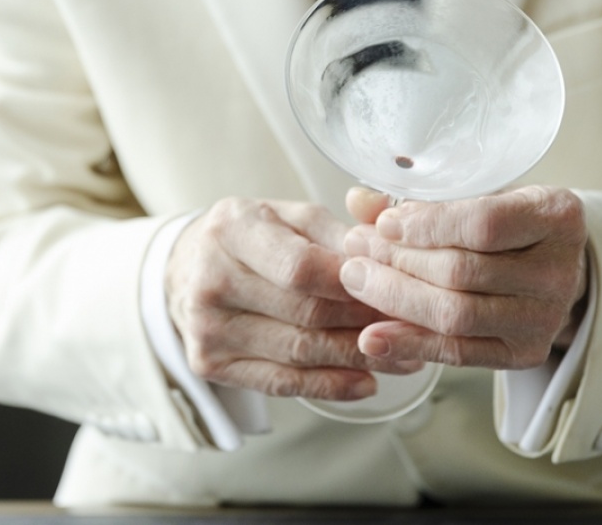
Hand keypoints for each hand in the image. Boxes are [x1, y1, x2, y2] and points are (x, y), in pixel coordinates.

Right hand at [165, 197, 421, 399]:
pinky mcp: (210, 365)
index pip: (300, 267)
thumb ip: (340, 233)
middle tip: (415, 328)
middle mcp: (211, 280)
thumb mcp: (290, 216)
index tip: (397, 289)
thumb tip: (392, 252)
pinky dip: (330, 385)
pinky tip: (366, 382)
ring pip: (299, 352)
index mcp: (232, 229)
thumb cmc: (253, 238)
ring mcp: (207, 328)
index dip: (354, 283)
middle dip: (367, 322)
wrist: (186, 269)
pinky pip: (281, 382)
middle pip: (305, 313)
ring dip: (360, 358)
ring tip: (406, 357)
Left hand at [339, 186, 588, 369]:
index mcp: (557, 217)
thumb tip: (359, 200)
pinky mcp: (524, 354)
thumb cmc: (510, 220)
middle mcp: (559, 272)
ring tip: (356, 280)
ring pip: (455, 316)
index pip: (484, 224)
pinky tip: (372, 335)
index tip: (383, 224)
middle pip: (462, 273)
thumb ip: (422, 198)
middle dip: (397, 261)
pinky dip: (409, 342)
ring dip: (394, 299)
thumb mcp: (479, 194)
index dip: (426, 225)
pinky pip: (457, 353)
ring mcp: (545, 319)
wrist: (550, 266)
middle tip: (355, 249)